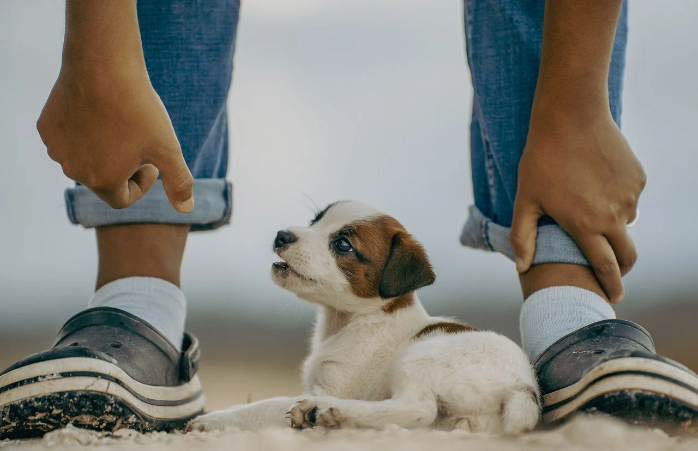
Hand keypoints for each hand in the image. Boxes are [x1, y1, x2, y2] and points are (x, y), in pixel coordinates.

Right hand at [37, 63, 193, 211]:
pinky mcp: (46, 128)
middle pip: (103, 180)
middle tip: (138, 140)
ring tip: (120, 125)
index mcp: (102, 182)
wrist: (103, 64)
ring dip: (103, 150)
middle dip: (122, 167)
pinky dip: (84, 132)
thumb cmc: (139, 109)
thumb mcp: (168, 148)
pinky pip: (68, 139)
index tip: (151, 161)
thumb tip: (186, 208)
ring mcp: (56, 149)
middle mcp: (74, 170)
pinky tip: (98, 111)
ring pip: (85, 159)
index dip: (142, 183)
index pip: (123, 199)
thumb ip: (179, 182)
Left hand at [510, 108, 645, 302]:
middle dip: (620, 268)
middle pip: (627, 255)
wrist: (571, 116)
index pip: (605, 267)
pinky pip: (629, 199)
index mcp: (586, 225)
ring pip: (626, 224)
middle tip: (610, 272)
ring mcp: (629, 196)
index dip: (610, 286)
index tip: (612, 299)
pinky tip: (596, 185)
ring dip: (613, 227)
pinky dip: (616, 201)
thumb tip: (521, 267)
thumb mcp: (526, 199)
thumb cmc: (542, 160)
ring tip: (589, 212)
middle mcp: (614, 215)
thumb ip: (524, 237)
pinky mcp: (637, 178)